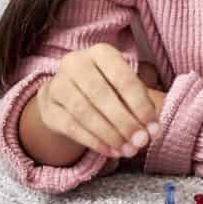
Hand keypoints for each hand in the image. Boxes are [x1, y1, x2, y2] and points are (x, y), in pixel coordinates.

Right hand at [31, 45, 164, 160]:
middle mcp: (75, 63)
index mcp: (101, 53)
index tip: (153, 128)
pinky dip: (94, 141)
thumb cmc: (107, 89)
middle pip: (101, 95)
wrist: (68, 95)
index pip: (122, 78)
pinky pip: (71, 127)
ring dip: (110, 135)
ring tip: (128, 150)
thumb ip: (139, 105)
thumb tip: (151, 130)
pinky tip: (111, 151)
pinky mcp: (48, 108)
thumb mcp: (124, 88)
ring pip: (84, 112)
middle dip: (124, 122)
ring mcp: (57, 85)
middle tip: (141, 142)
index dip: (140, 105)